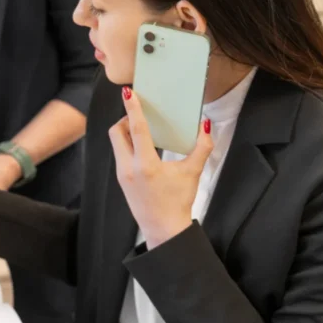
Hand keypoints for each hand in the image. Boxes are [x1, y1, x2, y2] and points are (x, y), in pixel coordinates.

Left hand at [109, 87, 212, 249]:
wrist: (164, 230)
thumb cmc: (178, 202)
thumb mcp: (192, 173)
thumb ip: (201, 148)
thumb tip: (205, 126)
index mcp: (146, 165)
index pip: (136, 129)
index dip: (133, 109)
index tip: (128, 92)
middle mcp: (129, 168)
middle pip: (117, 132)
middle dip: (126, 119)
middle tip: (141, 114)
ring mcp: (122, 174)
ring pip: (116, 143)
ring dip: (126, 131)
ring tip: (143, 128)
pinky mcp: (122, 179)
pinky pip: (120, 153)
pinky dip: (127, 144)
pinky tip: (142, 145)